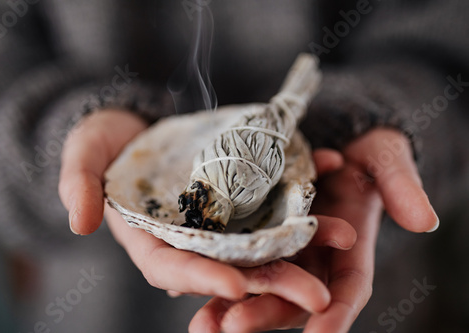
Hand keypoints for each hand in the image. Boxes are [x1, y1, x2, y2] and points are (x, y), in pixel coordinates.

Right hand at [58, 109, 355, 312]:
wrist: (134, 123)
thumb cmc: (103, 142)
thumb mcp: (84, 155)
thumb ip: (80, 183)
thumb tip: (81, 221)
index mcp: (154, 240)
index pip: (176, 268)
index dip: (202, 279)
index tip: (235, 286)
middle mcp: (195, 236)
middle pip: (232, 263)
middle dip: (273, 281)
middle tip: (317, 297)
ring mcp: (223, 213)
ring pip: (265, 232)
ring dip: (305, 238)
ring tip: (346, 238)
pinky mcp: (243, 187)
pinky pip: (276, 189)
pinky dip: (305, 180)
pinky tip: (336, 163)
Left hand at [189, 128, 437, 332]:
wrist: (336, 135)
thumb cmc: (366, 148)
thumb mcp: (385, 158)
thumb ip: (401, 186)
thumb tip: (425, 220)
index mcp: (349, 246)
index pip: (347, 286)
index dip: (337, 311)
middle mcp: (313, 255)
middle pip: (292, 293)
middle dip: (265, 313)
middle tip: (233, 326)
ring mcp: (284, 245)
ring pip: (258, 282)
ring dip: (231, 305)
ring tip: (203, 324)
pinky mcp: (257, 230)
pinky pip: (236, 256)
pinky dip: (214, 272)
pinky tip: (185, 284)